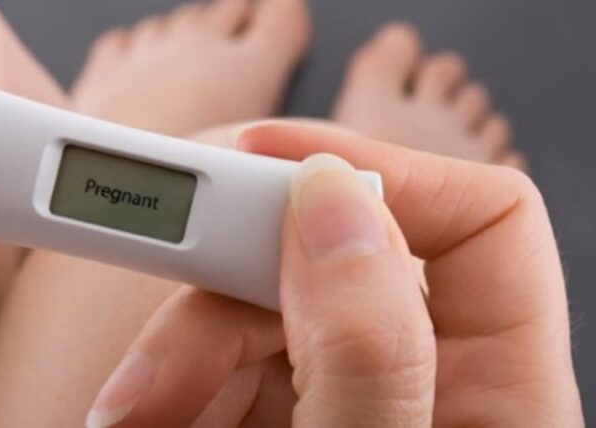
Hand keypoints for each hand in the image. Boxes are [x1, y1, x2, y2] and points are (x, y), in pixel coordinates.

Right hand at [85, 121, 582, 426]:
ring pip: (261, 309)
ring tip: (126, 410)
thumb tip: (334, 197)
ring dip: (176, 348)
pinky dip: (171, 380)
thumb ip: (368, 346)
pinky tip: (139, 410)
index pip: (480, 218)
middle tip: (155, 317)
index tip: (256, 166)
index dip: (374, 169)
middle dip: (225, 278)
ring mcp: (351, 394)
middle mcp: (428, 380)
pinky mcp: (287, 412)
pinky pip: (227, 360)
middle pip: (332, 256)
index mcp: (502, 391)